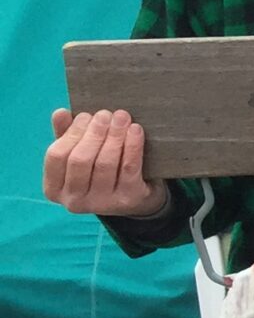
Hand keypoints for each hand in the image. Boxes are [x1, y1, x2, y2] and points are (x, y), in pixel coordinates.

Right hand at [44, 108, 168, 218]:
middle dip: (94, 133)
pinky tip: (135, 130)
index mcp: (54, 189)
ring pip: (105, 163)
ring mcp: (101, 203)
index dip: (71, 133)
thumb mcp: (79, 154)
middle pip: (80, 160)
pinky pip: (129, 168)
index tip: (85, 115)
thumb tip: (61, 113)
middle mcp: (74, 200)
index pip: (56, 156)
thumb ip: (66, 135)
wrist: (135, 196)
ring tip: (121, 117)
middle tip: (105, 114)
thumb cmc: (98, 170)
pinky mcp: (128, 199)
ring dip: (114, 136)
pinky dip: (132, 146)